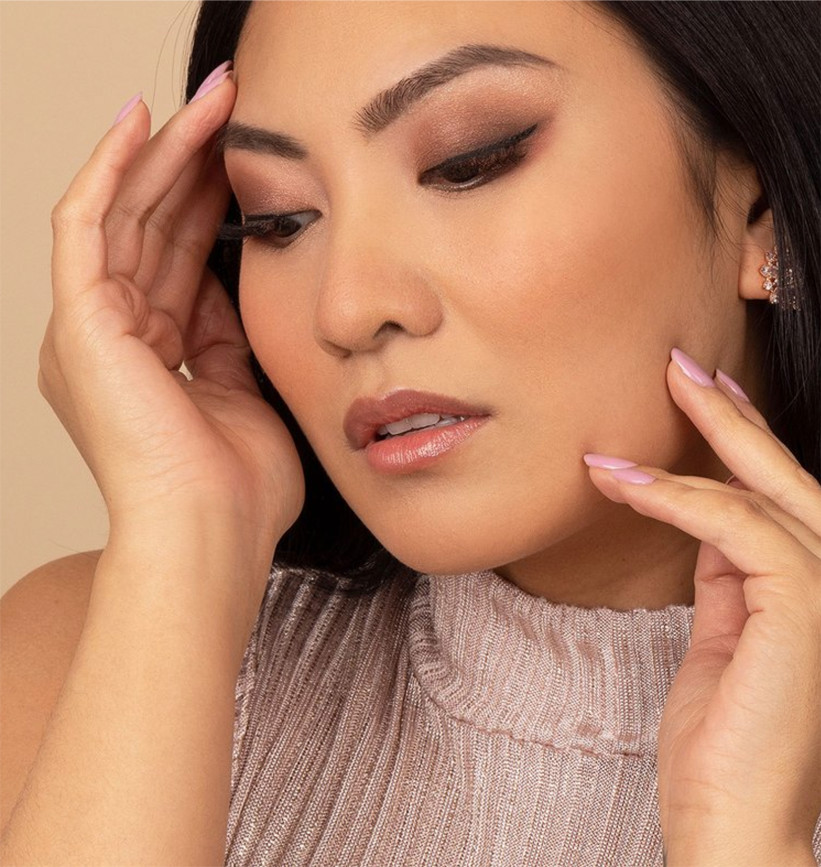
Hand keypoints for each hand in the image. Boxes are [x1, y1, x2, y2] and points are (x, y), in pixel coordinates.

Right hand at [39, 70, 304, 564]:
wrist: (212, 536)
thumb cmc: (237, 490)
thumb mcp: (242, 395)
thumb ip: (230, 341)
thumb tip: (238, 289)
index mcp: (149, 361)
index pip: (178, 261)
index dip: (212, 206)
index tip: (251, 163)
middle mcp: (111, 340)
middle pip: (151, 230)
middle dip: (192, 166)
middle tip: (234, 111)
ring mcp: (89, 331)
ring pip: (122, 216)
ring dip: (165, 153)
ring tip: (211, 102)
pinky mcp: (80, 324)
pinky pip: (85, 226)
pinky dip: (110, 170)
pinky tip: (142, 122)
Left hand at [583, 346, 820, 864]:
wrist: (737, 820)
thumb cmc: (724, 740)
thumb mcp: (722, 636)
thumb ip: (723, 576)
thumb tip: (696, 521)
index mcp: (812, 587)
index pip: (776, 495)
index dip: (738, 440)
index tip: (696, 397)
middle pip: (783, 474)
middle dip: (731, 415)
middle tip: (679, 366)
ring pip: (756, 492)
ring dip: (684, 455)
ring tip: (615, 444)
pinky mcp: (802, 604)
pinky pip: (732, 526)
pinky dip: (675, 500)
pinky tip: (623, 484)